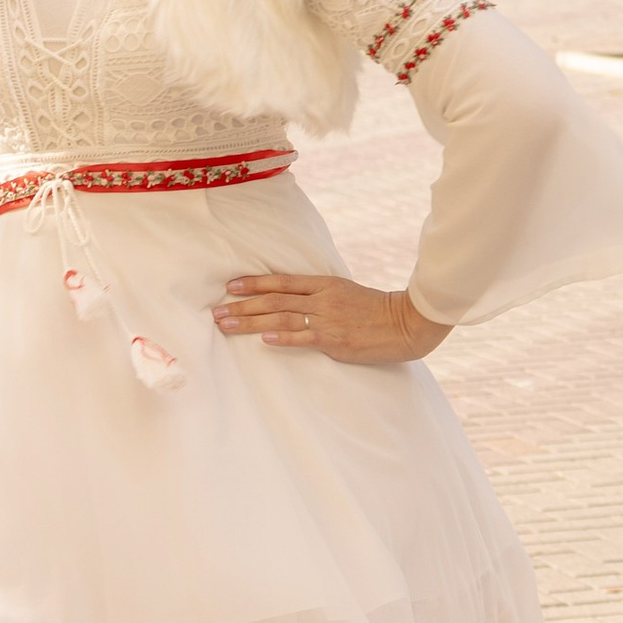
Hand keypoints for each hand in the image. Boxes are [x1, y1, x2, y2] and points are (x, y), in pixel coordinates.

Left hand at [214, 272, 451, 362]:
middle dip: (243, 305)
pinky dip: (282, 338)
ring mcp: (327, 319)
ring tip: (227, 325)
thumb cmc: (375, 310)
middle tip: (217, 311)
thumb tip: (294, 302)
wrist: (404, 322)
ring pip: (281, 318)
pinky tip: (263, 338)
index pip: (281, 281)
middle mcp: (322, 299)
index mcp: (324, 284)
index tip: (230, 286)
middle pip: (274, 299)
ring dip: (251, 322)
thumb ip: (320, 296)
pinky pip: (303, 337)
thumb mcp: (346, 293)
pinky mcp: (334, 340)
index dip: (254, 282)